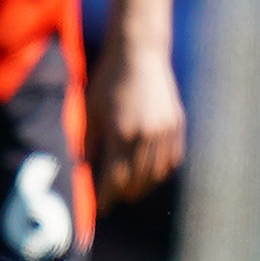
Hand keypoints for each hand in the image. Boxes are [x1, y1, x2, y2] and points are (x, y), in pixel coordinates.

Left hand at [89, 43, 186, 204]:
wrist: (140, 52)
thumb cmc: (109, 79)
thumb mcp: (91, 110)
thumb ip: (87, 142)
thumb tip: (82, 169)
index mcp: (121, 133)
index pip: (115, 179)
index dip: (107, 197)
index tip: (100, 208)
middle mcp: (146, 136)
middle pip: (136, 181)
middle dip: (123, 194)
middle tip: (113, 200)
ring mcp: (165, 131)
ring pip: (156, 174)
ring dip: (142, 187)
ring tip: (130, 191)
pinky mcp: (177, 125)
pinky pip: (172, 160)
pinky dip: (161, 172)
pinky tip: (149, 175)